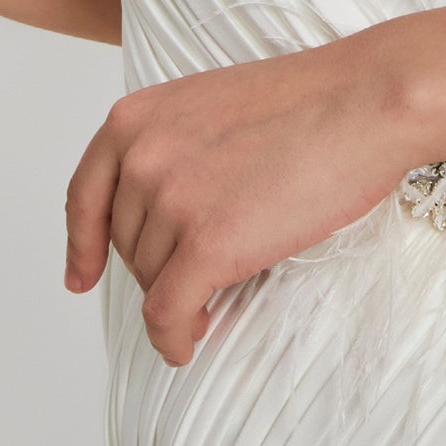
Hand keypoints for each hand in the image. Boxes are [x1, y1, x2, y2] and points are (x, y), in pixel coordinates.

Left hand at [63, 37, 419, 366]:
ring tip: (213, 299)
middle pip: (127, 245)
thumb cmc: (311, 101)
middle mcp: (142, 156)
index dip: (82, 245)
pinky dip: (173, 339)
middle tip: (197, 279)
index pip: (85, 195)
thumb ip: (174, 148)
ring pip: (151, 281)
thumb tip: (165, 210)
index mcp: (136, 117)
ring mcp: (171, 200)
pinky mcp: (207, 244)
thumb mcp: (212, 105)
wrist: (363, 102)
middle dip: (157, 269)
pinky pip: (167, 313)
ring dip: (178, 300)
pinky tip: (187, 344)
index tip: (81, 277)